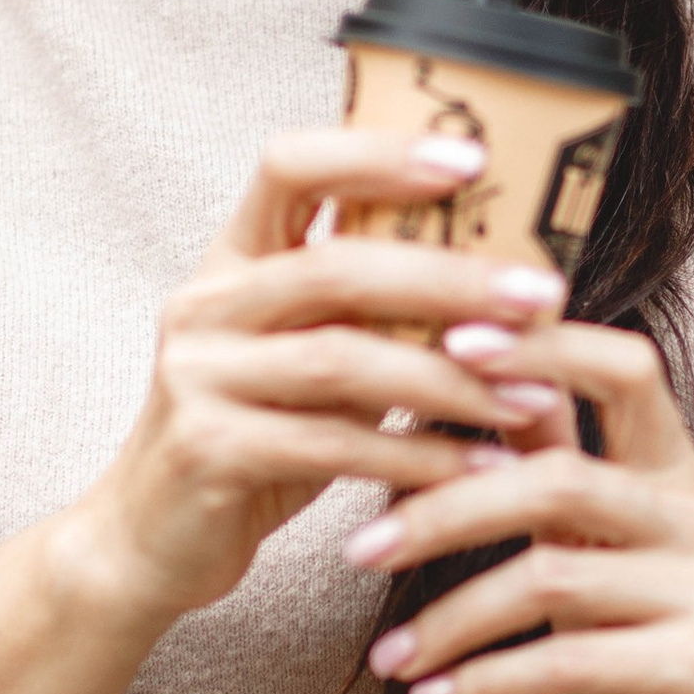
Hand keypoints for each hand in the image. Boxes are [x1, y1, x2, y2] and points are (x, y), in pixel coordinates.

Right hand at [69, 126, 567, 631]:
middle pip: (338, 266)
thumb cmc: (254, 438)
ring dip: (451, 380)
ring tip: (532, 397)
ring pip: (342, 360)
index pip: (291, 165)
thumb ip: (372, 312)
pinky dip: (418, 457)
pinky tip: (480, 467)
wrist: (151, 540)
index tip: (471, 160)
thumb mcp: (305, 358)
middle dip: (451, 280)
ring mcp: (198, 376)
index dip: (378, 154)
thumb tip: (503, 276)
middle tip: (541, 297)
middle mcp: (205, 305)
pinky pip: (333, 445)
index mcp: (231, 259)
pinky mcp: (208, 451)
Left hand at [341, 311, 693, 693]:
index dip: (544, 347)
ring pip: (551, 579)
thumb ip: (546, 462)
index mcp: (674, 470)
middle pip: (560, 481)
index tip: (448, 343)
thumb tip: (466, 368)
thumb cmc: (652, 630)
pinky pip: (567, 665)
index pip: (625, 370)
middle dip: (445, 514)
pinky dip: (487, 683)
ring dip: (450, 620)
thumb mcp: (601, 542)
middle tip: (360, 552)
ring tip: (389, 658)